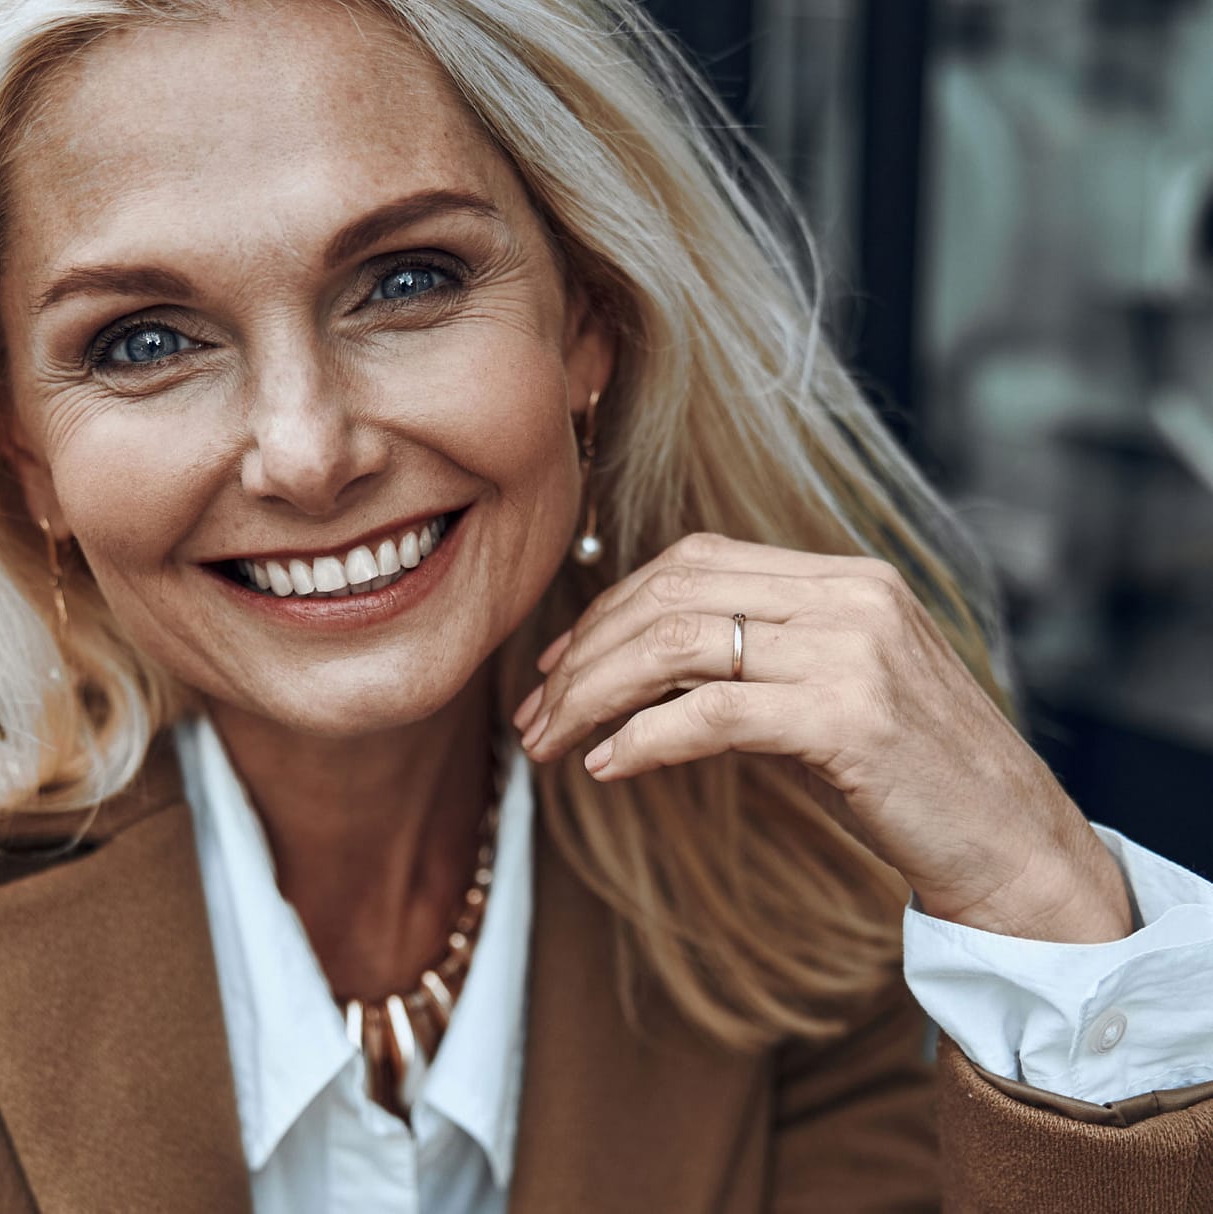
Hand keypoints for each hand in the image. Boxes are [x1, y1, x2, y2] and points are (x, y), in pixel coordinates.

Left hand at [515, 532, 1132, 943]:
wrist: (1015, 847)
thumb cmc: (917, 778)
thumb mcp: (837, 690)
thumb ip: (762, 653)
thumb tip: (642, 661)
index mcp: (846, 577)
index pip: (695, 561)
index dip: (611, 606)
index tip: (558, 663)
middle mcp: (851, 596)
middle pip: (673, 595)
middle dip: (585, 655)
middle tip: (533, 715)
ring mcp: (854, 651)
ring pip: (678, 645)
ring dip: (594, 695)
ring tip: (550, 742)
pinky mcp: (850, 718)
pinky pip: (712, 711)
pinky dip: (644, 737)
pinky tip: (607, 767)